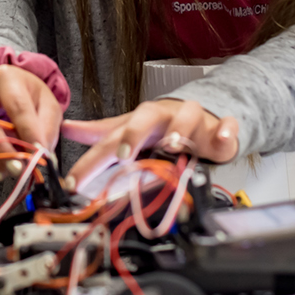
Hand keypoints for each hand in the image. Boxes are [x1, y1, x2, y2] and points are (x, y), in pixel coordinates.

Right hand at [0, 65, 62, 187]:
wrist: (4, 94)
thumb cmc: (27, 99)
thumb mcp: (47, 106)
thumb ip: (47, 127)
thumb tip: (40, 153)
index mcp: (5, 78)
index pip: (16, 106)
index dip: (28, 132)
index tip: (38, 154)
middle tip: (16, 168)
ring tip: (1, 174)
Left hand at [62, 99, 238, 192]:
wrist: (200, 114)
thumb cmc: (160, 125)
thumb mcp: (127, 128)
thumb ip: (99, 133)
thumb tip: (67, 129)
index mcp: (138, 121)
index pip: (109, 140)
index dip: (92, 159)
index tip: (74, 180)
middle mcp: (163, 118)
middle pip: (145, 117)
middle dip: (134, 134)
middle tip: (123, 154)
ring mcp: (192, 122)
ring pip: (187, 117)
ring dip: (179, 130)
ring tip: (173, 144)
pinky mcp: (219, 130)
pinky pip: (226, 127)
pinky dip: (226, 131)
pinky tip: (224, 138)